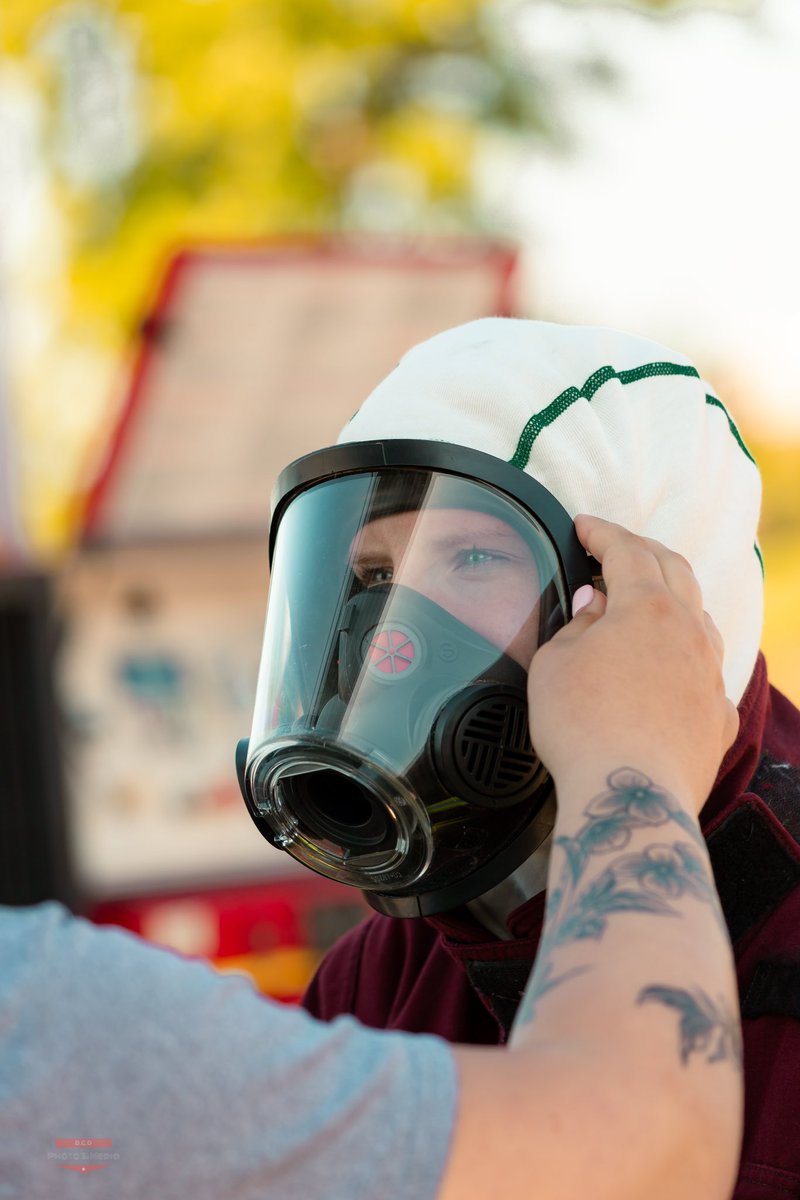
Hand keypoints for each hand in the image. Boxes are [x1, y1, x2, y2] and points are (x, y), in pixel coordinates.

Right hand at [528, 514, 738, 814]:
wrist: (630, 794)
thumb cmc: (584, 729)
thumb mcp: (554, 663)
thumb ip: (576, 625)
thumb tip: (594, 608)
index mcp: (646, 608)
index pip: (626, 551)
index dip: (601, 533)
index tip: (585, 527)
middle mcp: (688, 632)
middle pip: (674, 570)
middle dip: (642, 551)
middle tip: (615, 548)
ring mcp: (709, 674)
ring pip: (699, 617)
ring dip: (672, 599)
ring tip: (646, 603)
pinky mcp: (716, 716)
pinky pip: (706, 671)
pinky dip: (685, 656)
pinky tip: (670, 668)